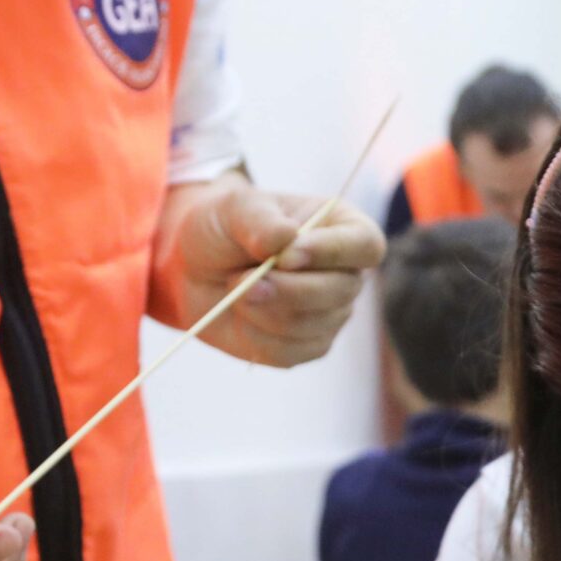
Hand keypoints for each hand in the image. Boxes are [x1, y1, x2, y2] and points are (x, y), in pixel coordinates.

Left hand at [157, 176, 385, 366]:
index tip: (286, 255)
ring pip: (311, 324)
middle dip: (287, 289)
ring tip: (235, 288)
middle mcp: (346, 274)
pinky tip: (241, 314)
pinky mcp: (306, 346)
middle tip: (241, 279)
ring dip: (263, 310)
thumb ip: (260, 220)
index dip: (332, 253)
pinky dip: (255, 335)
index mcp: (343, 228)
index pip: (366, 245)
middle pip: (341, 291)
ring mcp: (330, 314)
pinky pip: (289, 352)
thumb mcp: (233, 208)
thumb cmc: (223, 229)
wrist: (193, 268)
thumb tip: (286, 240)